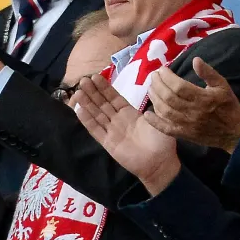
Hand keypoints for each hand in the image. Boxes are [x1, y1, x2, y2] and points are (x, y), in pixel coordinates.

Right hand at [74, 74, 179, 194]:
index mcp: (130, 113)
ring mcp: (112, 131)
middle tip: (83, 80)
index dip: (105, 88)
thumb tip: (152, 87)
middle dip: (93, 92)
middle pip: (103, 104)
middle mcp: (119, 120)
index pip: (114, 97)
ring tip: (78, 92)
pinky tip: (79, 110)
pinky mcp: (108, 143)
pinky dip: (87, 121)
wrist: (159, 162)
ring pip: (97, 114)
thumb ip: (152, 104)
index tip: (95, 76)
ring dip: (87, 103)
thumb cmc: (162, 140)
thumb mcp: (159, 118)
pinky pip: (96, 130)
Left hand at [145, 58, 239, 153]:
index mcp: (203, 98)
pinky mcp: (184, 134)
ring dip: (154, 99)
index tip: (162, 70)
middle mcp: (193, 111)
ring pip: (165, 111)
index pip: (179, 86)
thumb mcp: (222, 85)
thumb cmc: (228, 105)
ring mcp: (187, 124)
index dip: (167, 77)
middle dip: (158, 85)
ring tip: (150, 89)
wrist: (235, 132)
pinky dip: (155, 122)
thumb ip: (208, 73)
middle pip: (168, 97)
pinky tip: (146, 114)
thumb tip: (195, 59)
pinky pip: (166, 129)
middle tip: (153, 76)